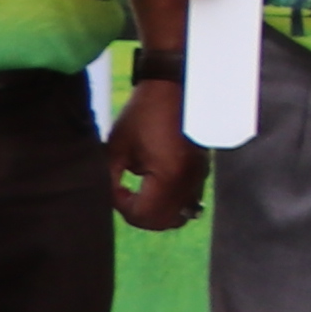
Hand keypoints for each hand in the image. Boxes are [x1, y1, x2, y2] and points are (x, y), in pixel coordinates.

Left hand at [107, 82, 204, 233]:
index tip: (114, 187)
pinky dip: (169, 202)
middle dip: (139, 215)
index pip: (143, 214)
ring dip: (156, 212)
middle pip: (163, 222)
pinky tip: (155, 184)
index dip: (122, 206)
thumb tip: (109, 197)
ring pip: (178, 215)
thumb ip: (110, 178)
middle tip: (124, 196)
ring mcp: (198, 179)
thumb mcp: (117, 147)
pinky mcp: (201, 173)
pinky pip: (186, 201)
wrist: (173, 90)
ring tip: (140, 194)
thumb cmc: (142, 115)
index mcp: (167, 177)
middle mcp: (188, 183)